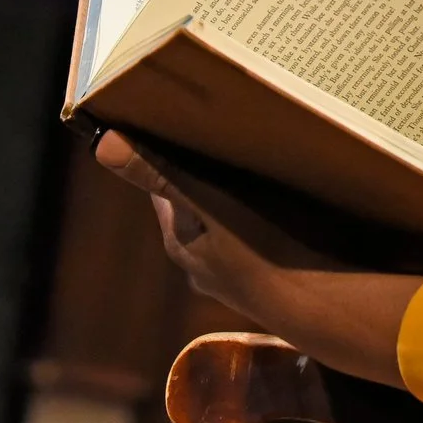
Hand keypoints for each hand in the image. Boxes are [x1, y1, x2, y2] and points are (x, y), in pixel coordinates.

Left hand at [96, 130, 416, 387]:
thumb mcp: (209, 205)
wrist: (319, 305)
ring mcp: (234, 276)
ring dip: (235, 196)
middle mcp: (199, 262)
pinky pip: (256, 239)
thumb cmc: (262, 251)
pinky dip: (264, 219)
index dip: (163, 153)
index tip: (174, 117)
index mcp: (180, 240)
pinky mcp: (267, 280)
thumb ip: (162, 175)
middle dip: (202, 171)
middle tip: (223, 129)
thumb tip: (104, 145)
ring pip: (225, 223)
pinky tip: (286, 202)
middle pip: (192, 204)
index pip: (159, 186)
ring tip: (258, 159)